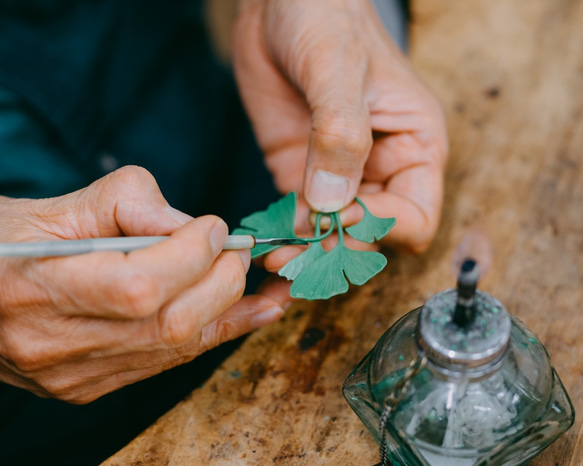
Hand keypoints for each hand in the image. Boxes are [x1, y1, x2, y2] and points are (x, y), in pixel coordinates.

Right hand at [0, 166, 284, 402]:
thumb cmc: (12, 241)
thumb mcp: (61, 205)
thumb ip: (130, 201)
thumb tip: (192, 226)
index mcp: (40, 288)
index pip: (140, 285)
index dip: (191, 254)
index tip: (213, 226)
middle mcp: (57, 344)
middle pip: (170, 323)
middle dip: (221, 282)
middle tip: (234, 250)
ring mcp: (75, 374)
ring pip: (176, 349)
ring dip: (229, 310)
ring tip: (257, 282)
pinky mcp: (90, 385)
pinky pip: (167, 363)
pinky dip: (214, 333)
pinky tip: (249, 314)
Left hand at [233, 0, 447, 254]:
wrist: (280, 3)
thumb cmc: (326, 17)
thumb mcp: (338, 68)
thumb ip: (340, 134)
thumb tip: (331, 204)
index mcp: (414, 146)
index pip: (414, 217)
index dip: (378, 227)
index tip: (336, 215)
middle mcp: (381, 169)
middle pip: (370, 237)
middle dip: (334, 250)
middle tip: (291, 255)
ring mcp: (339, 176)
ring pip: (333, 236)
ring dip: (305, 253)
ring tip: (273, 254)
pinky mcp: (302, 175)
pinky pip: (299, 219)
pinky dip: (283, 236)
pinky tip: (263, 241)